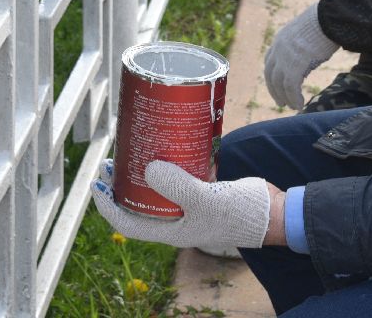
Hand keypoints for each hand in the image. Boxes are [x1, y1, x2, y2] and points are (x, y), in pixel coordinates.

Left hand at [91, 159, 270, 250]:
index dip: (108, 205)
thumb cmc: (239, 213)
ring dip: (143, 170)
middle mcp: (177, 218)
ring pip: (158, 187)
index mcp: (172, 230)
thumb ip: (176, 185)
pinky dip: (170, 161)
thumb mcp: (204, 200)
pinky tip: (166, 141)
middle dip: (122, 183)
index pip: (129, 222)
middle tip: (111, 160)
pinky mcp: (203, 189)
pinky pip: (179, 175)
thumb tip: (148, 167)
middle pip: (139, 202)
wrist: (274, 212)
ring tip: (132, 148)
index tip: (97, 184)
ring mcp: (190, 203)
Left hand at [264, 4, 339, 109]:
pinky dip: (294, 98)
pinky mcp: (295, 64)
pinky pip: (291, 87)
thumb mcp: (307, 34)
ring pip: (279, 83)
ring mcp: (285, 56)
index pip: (270, 62)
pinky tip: (299, 104)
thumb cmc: (324, 23)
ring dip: (285, 97)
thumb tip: (306, 60)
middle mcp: (278, 48)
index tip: (277, 86)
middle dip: (275, 90)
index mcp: (280, 39)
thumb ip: (301, 48)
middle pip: (270, 74)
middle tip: (281, 102)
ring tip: (292, 106)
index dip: (273, 76)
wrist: (329, 17)